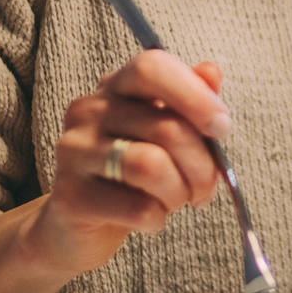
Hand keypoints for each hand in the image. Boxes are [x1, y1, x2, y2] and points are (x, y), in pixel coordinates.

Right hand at [34, 50, 229, 275]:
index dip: (195, 96)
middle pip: (166, 128)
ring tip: (179, 200)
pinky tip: (153, 218)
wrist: (83, 225)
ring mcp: (73, 151)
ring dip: (181, 192)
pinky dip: (159, 218)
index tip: (222, 127)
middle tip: (206, 186)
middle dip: (203, 165)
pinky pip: (137, 208)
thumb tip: (211, 71)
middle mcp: (88, 110)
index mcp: (115, 85)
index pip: (152, 68)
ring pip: (152, 167)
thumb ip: (193, 99)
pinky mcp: (69, 196)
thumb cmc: (138, 171)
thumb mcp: (170, 131)